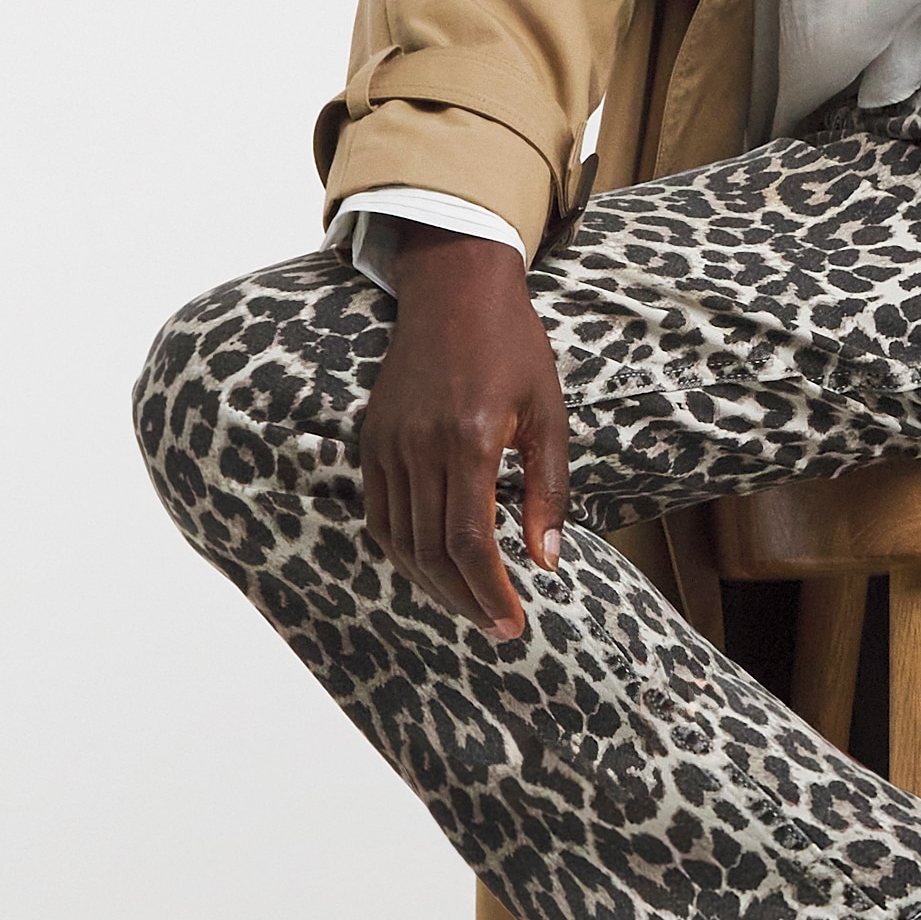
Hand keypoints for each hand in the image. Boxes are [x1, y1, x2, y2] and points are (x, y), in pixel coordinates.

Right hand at [358, 232, 568, 639]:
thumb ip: (548, 491)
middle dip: (466, 601)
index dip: (489, 592)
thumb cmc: (512, 348)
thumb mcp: (548, 414)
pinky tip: (432, 571)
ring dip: (434, 586)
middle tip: (498, 628)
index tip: (514, 624)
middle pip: (431, 552)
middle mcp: (420, 446)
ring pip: (401, 541)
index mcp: (469, 440)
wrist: (454, 291)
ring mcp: (388, 444)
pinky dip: (404, 553)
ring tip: (471, 609)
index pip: (469, 542)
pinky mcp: (372, 441)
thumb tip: (546, 561)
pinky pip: (380, 515)